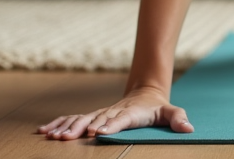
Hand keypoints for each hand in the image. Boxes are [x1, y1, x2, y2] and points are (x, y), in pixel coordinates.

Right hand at [37, 88, 193, 139]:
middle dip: (80, 128)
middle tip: (67, 138)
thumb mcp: (171, 112)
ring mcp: (101, 113)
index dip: (109, 125)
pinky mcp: (93, 116)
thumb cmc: (157, 108)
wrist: (146, 94)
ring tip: (52, 136)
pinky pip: (73, 119)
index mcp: (130, 113)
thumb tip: (189, 128)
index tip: (98, 132)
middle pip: (94, 119)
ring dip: (66, 127)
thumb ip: (178, 119)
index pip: (119, 119)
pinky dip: (59, 123)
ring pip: (80, 119)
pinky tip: (45, 131)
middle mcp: (112, 112)